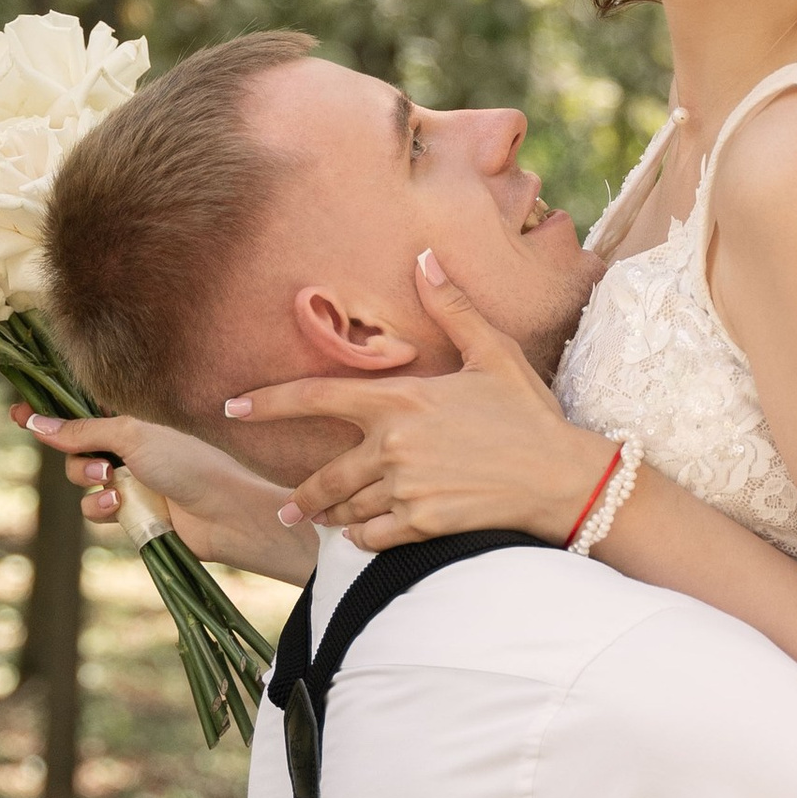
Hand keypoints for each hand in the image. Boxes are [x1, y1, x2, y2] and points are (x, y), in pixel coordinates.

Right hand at [11, 405, 287, 574]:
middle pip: (74, 453)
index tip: (17, 413)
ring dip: (88, 486)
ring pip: (81, 485)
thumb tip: (35, 423)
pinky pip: (94, 511)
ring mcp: (128, 483)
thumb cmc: (186, 462)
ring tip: (112, 488)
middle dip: (78, 461)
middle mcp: (127, 451)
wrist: (221, 511)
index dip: (50, 417)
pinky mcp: (130, 515)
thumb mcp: (132, 436)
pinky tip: (118, 509)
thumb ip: (82, 431)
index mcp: (131, 424)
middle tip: (100, 468)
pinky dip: (100, 510)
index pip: (81, 416)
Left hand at [228, 253, 614, 550]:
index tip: (232, 410)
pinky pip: (370, 539)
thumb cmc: (530, 414)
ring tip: (318, 524)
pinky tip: (362, 537)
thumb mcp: (493, 353)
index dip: (269, 403)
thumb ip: (452, 308)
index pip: (316, 398)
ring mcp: (404, 489)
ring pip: (345, 510)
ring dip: (329, 517)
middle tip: (284, 507)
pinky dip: (361, 539)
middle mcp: (392, 447)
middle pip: (322, 475)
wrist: (563, 477)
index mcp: (400, 401)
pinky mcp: (421, 525)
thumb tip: (425, 258)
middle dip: (299, 496)